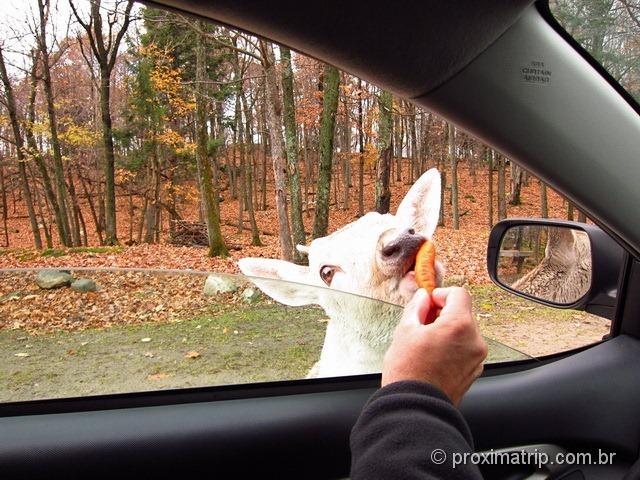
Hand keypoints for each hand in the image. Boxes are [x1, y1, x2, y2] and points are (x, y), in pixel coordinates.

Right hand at [382, 287, 487, 404]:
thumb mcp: (405, 331)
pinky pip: (466, 348)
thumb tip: (422, 298)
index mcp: (459, 325)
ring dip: (449, 330)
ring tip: (427, 342)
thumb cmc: (408, 372)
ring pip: (465, 331)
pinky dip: (454, 346)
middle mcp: (474, 340)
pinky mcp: (474, 371)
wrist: (416, 407)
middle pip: (463, 312)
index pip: (459, 294)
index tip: (429, 302)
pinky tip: (435, 356)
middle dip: (444, 313)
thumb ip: (417, 308)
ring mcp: (477, 358)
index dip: (441, 294)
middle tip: (423, 323)